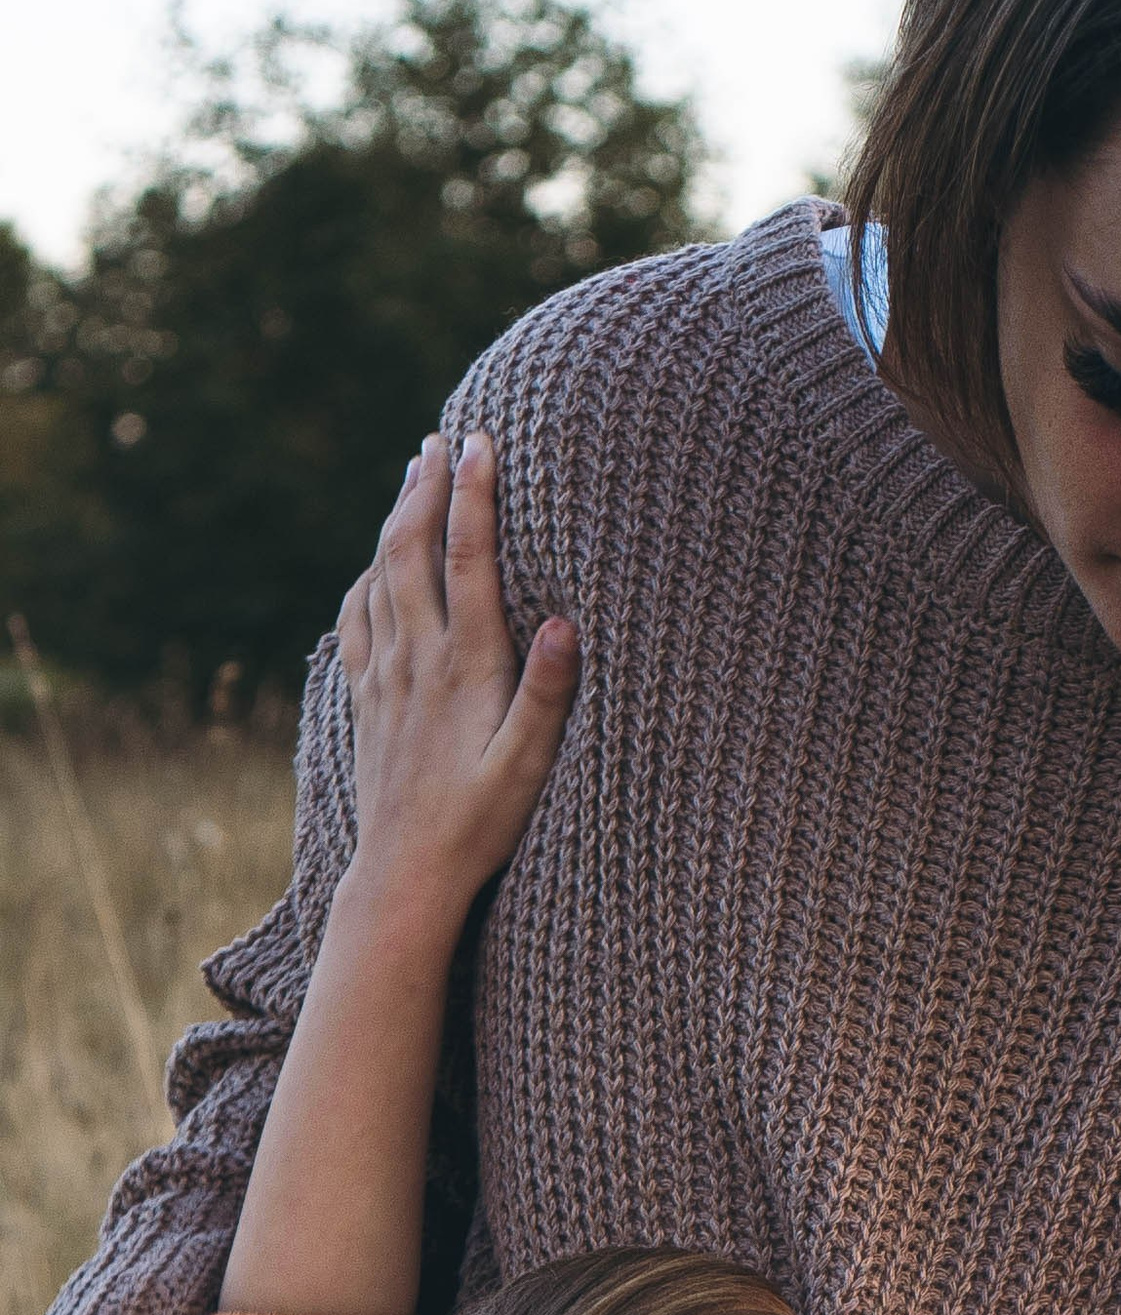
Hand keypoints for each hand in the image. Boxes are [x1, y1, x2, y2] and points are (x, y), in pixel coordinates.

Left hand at [333, 431, 578, 941]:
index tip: (481, 441)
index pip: (467, 559)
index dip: (474, 495)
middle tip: (438, 440)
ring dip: (394, 519)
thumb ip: (549, 694)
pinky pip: (358, 617)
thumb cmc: (480, 826)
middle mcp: (417, 661)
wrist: (406, 875)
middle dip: (424, 488)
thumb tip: (569, 624)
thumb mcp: (530, 768)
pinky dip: (368, 575)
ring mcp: (384, 678)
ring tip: (410, 477)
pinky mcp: (365, 700)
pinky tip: (374, 565)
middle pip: (410, 549)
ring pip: (380, 574)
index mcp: (464, 668)